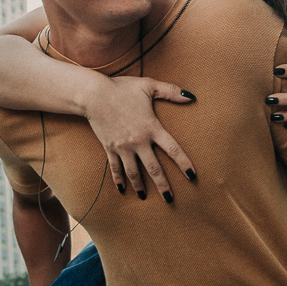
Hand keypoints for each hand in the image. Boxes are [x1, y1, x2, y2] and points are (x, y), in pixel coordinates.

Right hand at [84, 76, 195, 200]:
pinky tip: (122, 190)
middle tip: (170, 199)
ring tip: (145, 197)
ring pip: (134, 173)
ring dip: (140, 187)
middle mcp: (139, 141)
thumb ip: (171, 91)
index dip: (184, 163)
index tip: (192, 176)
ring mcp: (123, 147)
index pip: (172, 149)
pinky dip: (119, 180)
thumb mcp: (149, 85)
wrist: (94, 94)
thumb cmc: (122, 88)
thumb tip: (191, 97)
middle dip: (163, 186)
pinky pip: (115, 168)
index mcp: (152, 127)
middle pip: (154, 169)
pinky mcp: (110, 148)